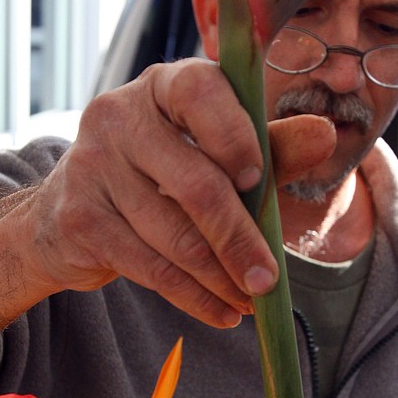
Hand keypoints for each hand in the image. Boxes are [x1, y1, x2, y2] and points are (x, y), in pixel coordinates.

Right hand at [23, 60, 335, 326]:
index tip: (255, 179)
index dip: (233, 136)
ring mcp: (91, 166)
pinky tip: (222, 312)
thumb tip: (325, 134)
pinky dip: (195, 298)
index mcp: (164, 85)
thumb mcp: (220, 153)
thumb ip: (271, 147)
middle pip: (194, 183)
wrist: (72, 212)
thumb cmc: (164, 173)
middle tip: (268, 279)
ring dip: (221, 278)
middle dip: (240, 239)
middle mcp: (119, 116)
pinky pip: (151, 268)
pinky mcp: (79, 219)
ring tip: (251, 299)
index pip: (200, 94)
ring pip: (175, 235)